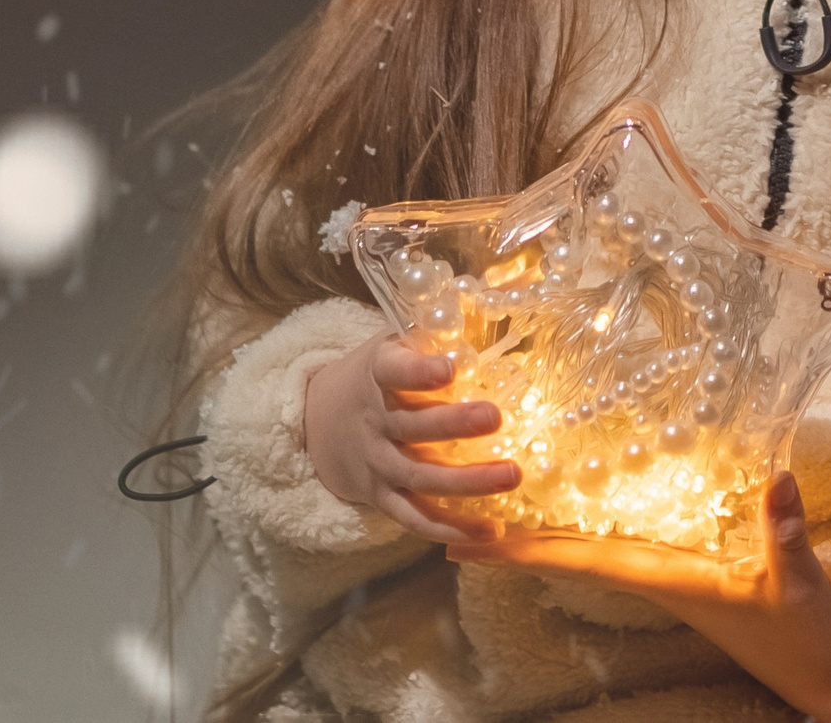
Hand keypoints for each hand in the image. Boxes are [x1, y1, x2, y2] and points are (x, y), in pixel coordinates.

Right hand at [301, 334, 518, 541]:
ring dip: (466, 481)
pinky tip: (491, 531)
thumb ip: (436, 330)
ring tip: (512, 476)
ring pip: (419, 477)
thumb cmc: (379, 372)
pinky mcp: (381, 497)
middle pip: (412, 427)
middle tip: (495, 417)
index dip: (418, 371)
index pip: (392, 372)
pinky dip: (450, 528)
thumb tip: (499, 298)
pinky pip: (415, 518)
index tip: (449, 368)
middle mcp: (374, 421)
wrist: (318, 421)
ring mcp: (377, 464)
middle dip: (454, 424)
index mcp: (377, 374)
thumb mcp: (395, 341)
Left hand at [450, 472, 830, 721]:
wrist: (825, 682)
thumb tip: (777, 477)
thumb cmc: (809, 639)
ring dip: (542, 534)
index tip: (464, 538)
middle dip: (511, 540)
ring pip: (591, 552)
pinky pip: (625, 548)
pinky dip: (589, 530)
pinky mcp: (692, 576)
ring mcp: (672, 579)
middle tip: (448, 516)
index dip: (524, 549)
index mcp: (672, 581)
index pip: (583, 562)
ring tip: (491, 511)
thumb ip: (786, 532)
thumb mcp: (801, 584)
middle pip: (570, 558)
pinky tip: (576, 513)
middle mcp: (659, 580)